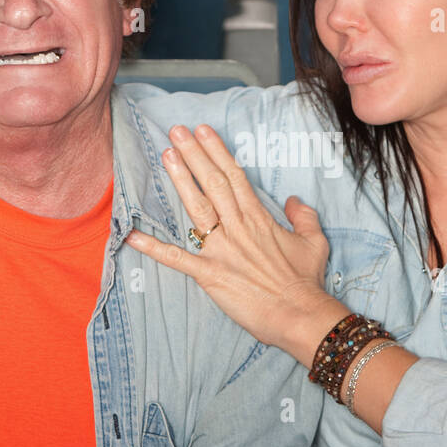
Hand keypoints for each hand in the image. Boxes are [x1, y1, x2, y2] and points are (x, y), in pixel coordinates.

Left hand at [124, 124, 348, 365]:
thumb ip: (303, 216)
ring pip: (197, 207)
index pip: (234, 176)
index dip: (216, 151)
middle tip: (176, 132)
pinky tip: (132, 236)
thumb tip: (293, 200)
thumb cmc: (306, 281)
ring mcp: (222, 250)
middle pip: (212, 183)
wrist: (300, 315)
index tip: (202, 131)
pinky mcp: (210, 274)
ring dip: (180, 180)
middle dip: (193, 155)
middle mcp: (238, 227)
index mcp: (259, 217)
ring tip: (166, 156)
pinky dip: (154, 248)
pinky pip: (177, 259)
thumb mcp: (314, 242)